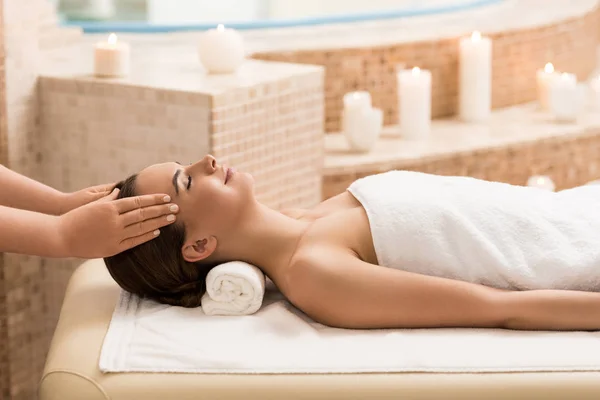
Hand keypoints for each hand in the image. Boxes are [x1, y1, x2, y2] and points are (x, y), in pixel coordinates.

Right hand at [57, 189, 178, 257]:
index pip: (138, 201)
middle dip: (162, 210)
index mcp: (110, 207)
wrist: (61, 237)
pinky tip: (157, 231)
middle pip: (144, 213)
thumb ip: (109, 199)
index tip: (166, 197)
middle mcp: (115, 220)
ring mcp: (115, 235)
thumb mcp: (92, 203)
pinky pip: (134, 241)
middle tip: (176, 207)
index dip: (154, 199)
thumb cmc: (76, 217)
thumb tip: (120, 192)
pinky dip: (146, 236)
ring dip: (159, 222)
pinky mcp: (113, 248)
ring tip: (172, 218)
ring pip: (142, 227)